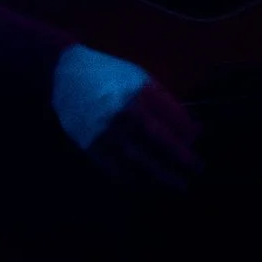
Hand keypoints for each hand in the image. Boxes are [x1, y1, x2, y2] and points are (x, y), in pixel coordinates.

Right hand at [53, 41, 202, 190]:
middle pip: (158, 143)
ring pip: (139, 162)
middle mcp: (121, 113)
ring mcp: (104, 131)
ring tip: (178, 186)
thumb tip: (195, 130)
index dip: (187, 133)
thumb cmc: (109, 76)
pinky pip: (115, 169)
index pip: (170, 119)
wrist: (64, 75)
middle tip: (198, 171)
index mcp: (137, 92)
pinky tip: (148, 185)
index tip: (197, 142)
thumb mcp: (140, 79)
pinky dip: (135, 180)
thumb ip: (166, 104)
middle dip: (181, 160)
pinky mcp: (90, 145)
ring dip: (161, 177)